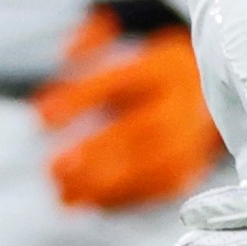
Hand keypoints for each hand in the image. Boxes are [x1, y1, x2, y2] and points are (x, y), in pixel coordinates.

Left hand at [35, 6, 220, 211]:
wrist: (204, 101)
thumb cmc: (151, 77)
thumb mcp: (127, 46)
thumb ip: (91, 43)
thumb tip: (66, 53)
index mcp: (166, 67)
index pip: (121, 79)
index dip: (81, 98)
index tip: (42, 117)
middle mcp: (184, 103)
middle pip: (144, 129)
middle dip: (97, 151)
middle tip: (55, 167)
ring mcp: (193, 141)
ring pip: (154, 167)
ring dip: (106, 185)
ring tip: (64, 193)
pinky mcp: (190, 172)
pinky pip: (158, 190)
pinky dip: (122, 200)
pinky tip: (89, 202)